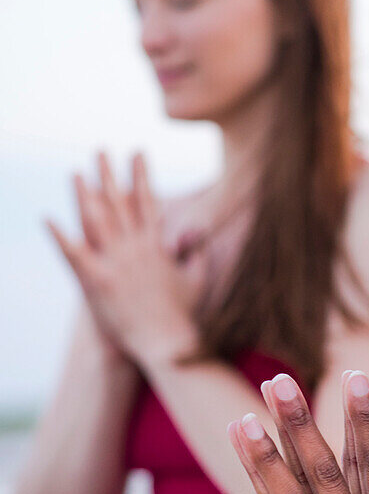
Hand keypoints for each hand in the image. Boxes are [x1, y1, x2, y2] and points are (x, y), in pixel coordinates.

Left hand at [47, 153, 203, 369]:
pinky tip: (47, 219)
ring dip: (83, 194)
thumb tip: (196, 231)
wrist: (169, 343)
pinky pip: (74, 254)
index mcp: (157, 246)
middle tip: (100, 150)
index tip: (136, 153)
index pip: (147, 202)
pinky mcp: (98, 282)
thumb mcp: (197, 278)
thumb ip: (197, 252)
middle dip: (109, 173)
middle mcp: (135, 248)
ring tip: (75, 172)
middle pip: (118, 203)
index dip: (140, 176)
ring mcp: (115, 264)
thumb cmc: (184, 315)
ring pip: (96, 220)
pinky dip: (60, 237)